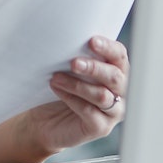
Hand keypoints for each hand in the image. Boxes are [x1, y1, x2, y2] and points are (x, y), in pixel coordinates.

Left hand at [0, 35, 127, 162]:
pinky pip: (89, 112)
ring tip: (56, 77)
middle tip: (74, 62)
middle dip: (94, 68)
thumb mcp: (66, 67)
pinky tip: (57, 89)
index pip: (119, 55)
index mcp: (114, 70)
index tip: (91, 40)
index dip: (108, 47)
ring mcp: (112, 111)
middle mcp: (119, 91)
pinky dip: (71, 98)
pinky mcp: (100, 128)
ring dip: (78, 85)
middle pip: (115, 77)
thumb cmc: (59, 87)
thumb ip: (73, 54)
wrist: (44, 120)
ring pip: (102, 96)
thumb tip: (64, 34)